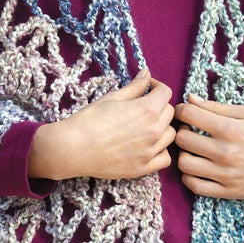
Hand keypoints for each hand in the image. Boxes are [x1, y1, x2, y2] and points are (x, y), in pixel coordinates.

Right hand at [29, 73, 175, 181]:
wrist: (72, 149)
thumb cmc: (89, 120)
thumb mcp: (112, 97)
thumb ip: (135, 86)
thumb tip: (147, 73)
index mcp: (147, 110)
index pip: (166, 93)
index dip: (157, 87)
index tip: (149, 88)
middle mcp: (154, 131)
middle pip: (169, 112)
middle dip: (159, 105)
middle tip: (143, 106)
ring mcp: (150, 151)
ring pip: (171, 135)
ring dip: (163, 127)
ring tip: (146, 126)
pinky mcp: (143, 168)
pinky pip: (165, 158)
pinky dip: (161, 151)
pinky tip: (149, 146)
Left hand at [172, 96, 243, 199]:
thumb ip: (218, 107)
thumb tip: (190, 98)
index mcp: (232, 129)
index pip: (189, 115)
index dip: (183, 110)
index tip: (186, 112)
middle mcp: (226, 152)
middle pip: (182, 139)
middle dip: (183, 130)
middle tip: (191, 130)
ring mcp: (226, 174)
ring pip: (184, 163)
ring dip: (185, 154)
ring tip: (195, 150)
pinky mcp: (227, 191)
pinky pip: (194, 185)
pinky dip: (189, 176)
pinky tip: (198, 167)